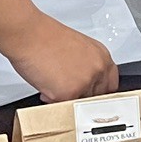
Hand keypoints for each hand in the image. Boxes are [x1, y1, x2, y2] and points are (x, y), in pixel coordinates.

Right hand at [3, 15, 117, 102]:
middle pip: (97, 97)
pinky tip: (46, 87)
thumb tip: (86, 82)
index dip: (98, 92)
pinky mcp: (69, 93)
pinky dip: (52, 101)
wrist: (29, 34)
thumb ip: (87, 66)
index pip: (111, 85)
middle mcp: (98, 69)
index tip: (90, 94)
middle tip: (67, 90)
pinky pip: (63, 107)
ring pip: (80, 104)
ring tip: (53, 83)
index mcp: (102, 56)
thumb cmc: (45, 37)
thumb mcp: (78, 48)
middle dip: (81, 97)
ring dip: (67, 99)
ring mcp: (85, 82)